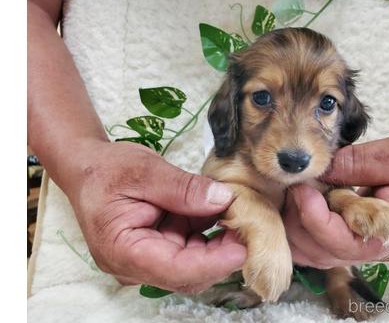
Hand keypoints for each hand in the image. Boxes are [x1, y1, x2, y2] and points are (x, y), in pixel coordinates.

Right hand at [64, 140, 245, 292]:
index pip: (174, 269)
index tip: (242, 248)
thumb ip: (183, 188)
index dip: (212, 263)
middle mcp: (134, 265)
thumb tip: (222, 200)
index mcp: (122, 251)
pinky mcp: (158, 250)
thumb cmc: (106, 170)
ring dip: (218, 242)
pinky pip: (189, 249)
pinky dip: (207, 232)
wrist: (89, 169)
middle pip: (188, 273)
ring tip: (235, 214)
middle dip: (221, 253)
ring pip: (193, 264)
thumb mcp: (144, 170)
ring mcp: (147, 260)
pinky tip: (219, 213)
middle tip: (247, 225)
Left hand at [284, 130, 388, 267]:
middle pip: (326, 253)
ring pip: (321, 253)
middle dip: (300, 223)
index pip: (345, 243)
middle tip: (291, 189)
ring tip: (293, 194)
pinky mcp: (360, 236)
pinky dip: (307, 226)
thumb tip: (319, 171)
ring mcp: (370, 245)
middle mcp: (382, 249)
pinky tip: (300, 203)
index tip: (301, 190)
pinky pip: (325, 242)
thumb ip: (359, 163)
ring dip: (299, 227)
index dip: (316, 219)